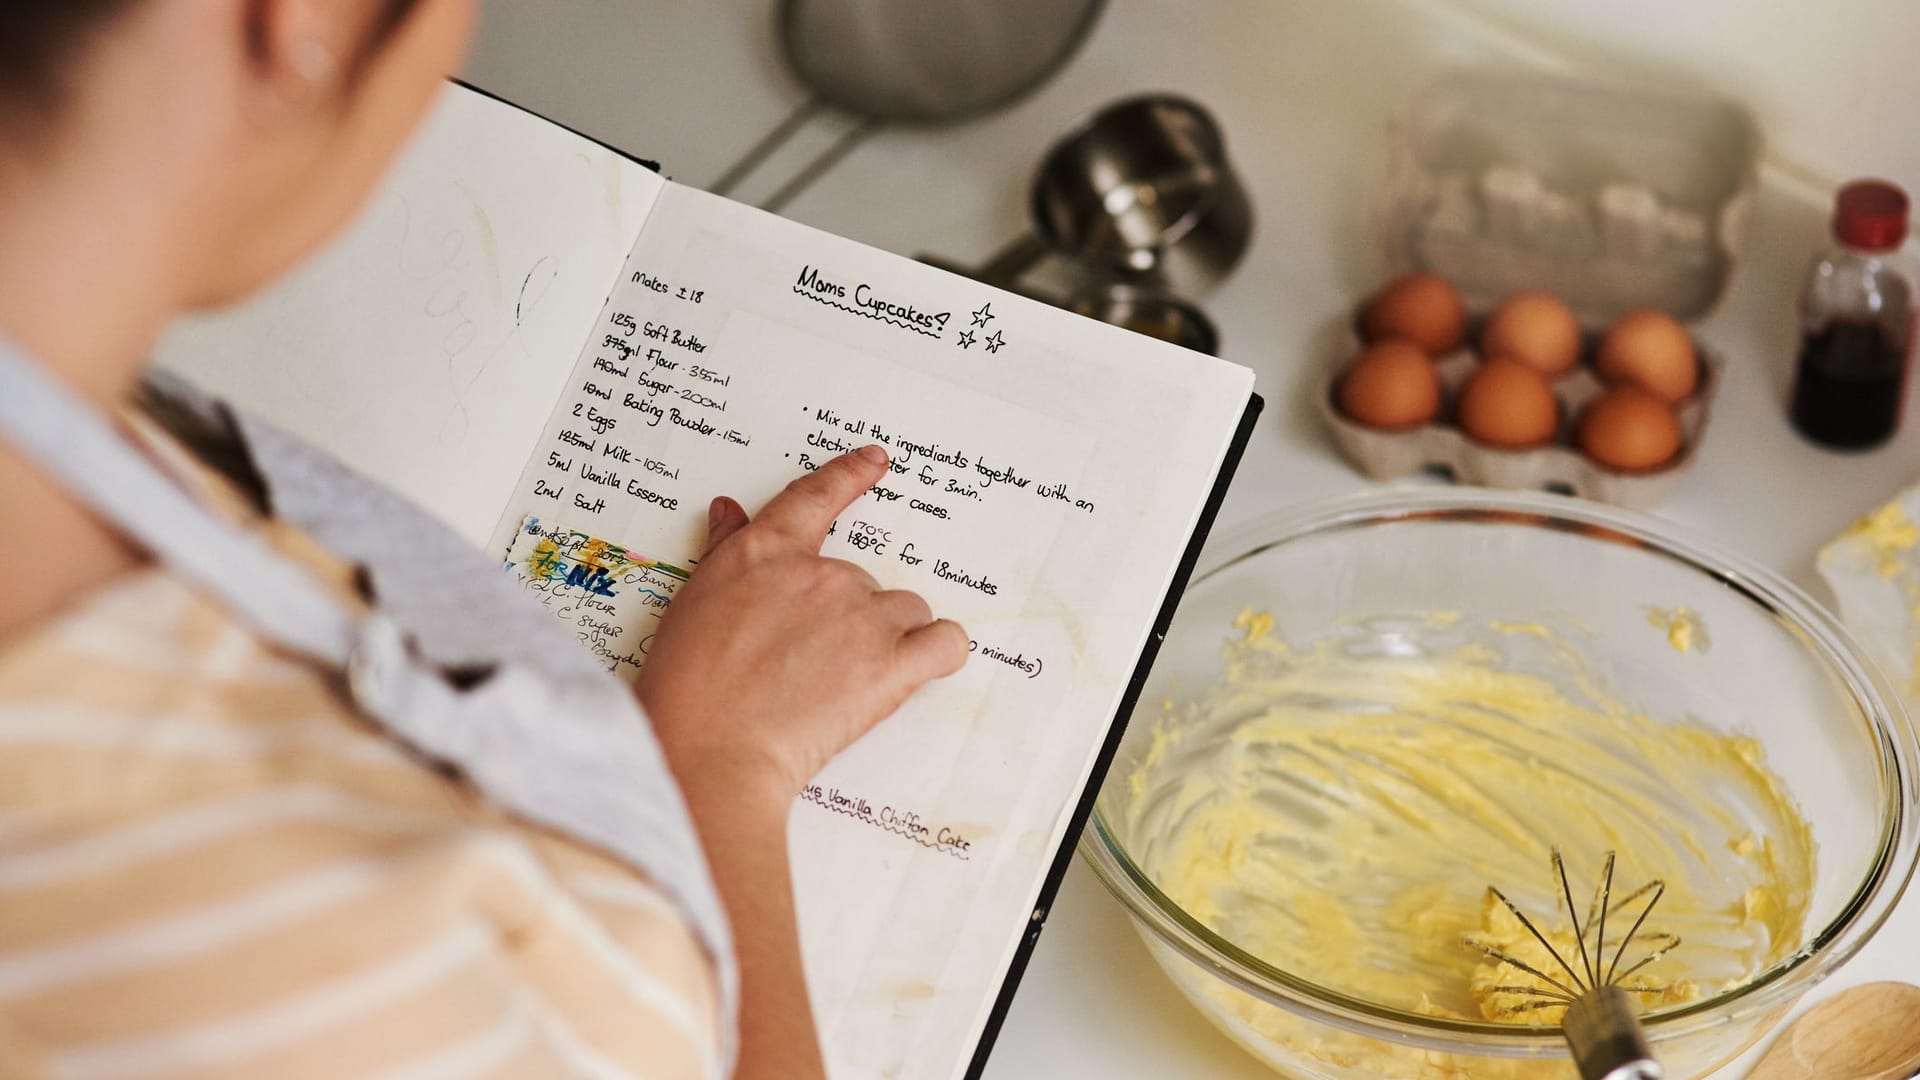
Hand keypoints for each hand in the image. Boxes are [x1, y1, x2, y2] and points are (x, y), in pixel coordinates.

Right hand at [638, 446, 967, 803]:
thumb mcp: (695, 601)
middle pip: (864, 580)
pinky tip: (916, 670)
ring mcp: (862, 617)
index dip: (850, 475)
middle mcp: (821, 574)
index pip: (817, 497)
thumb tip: (729, 511)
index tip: (874, 461)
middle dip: (849, 618)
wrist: (709, 749)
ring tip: (846, 682)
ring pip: (906, 611)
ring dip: (890, 638)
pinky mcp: (891, 665)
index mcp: (766, 552)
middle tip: (810, 666)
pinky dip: (938, 654)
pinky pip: (944, 644)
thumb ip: (726, 551)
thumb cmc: (689, 688)